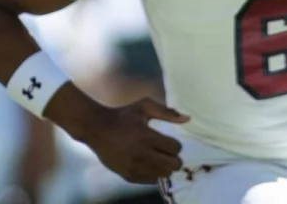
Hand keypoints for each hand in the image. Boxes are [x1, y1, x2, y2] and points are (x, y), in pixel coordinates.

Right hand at [72, 96, 190, 184]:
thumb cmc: (123, 115)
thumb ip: (167, 112)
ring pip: (164, 174)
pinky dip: (153, 173)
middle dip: (174, 158)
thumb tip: (188, 119)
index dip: (175, 145)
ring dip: (164, 166)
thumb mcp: (144, 107)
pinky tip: (146, 163)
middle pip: (174, 165)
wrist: (97, 129)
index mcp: (147, 136)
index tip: (167, 141)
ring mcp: (134, 167)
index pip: (176, 148)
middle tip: (166, 152)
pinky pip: (152, 180)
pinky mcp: (128, 176)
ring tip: (156, 158)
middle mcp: (141, 154)